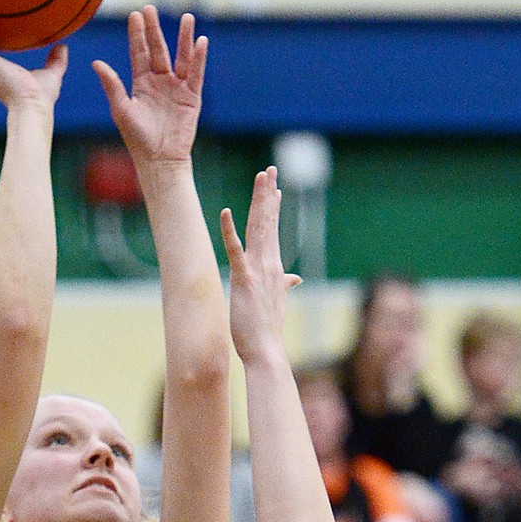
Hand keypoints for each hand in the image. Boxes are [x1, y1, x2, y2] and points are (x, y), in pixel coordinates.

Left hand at [93, 8, 206, 163]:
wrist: (159, 160)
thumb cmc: (137, 139)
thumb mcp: (122, 109)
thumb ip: (112, 85)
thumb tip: (96, 62)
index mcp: (140, 84)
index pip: (139, 53)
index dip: (137, 35)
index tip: (135, 14)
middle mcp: (159, 82)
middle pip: (158, 50)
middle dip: (155, 29)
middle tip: (151, 8)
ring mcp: (176, 88)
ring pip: (181, 57)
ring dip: (183, 38)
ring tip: (186, 17)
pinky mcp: (191, 98)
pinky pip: (196, 74)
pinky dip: (199, 58)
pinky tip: (201, 42)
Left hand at [220, 168, 301, 363]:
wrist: (267, 351)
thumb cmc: (267, 330)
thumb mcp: (276, 302)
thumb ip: (284, 286)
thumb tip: (294, 279)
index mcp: (274, 268)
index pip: (273, 231)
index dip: (273, 208)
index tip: (275, 188)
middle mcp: (269, 264)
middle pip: (268, 223)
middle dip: (268, 195)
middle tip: (269, 170)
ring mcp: (257, 271)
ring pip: (258, 229)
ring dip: (259, 202)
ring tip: (261, 178)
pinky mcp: (243, 280)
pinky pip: (235, 251)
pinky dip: (230, 232)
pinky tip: (226, 212)